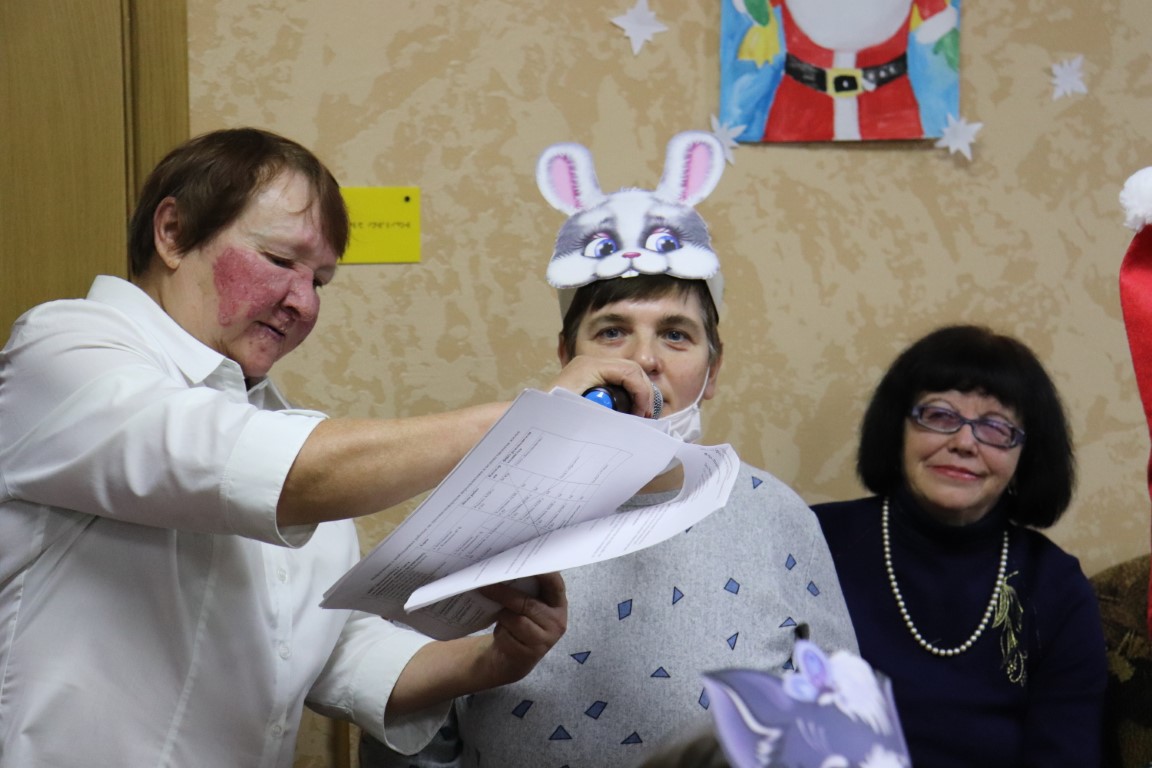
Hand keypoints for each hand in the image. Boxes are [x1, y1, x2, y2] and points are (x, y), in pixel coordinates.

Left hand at [473, 572, 567, 686]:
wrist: (514, 657)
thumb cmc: (520, 622)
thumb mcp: (527, 605)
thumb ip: (524, 590)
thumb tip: (500, 569)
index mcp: (558, 603)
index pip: (555, 584)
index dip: (542, 572)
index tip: (523, 560)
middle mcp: (557, 621)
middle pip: (528, 603)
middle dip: (503, 593)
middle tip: (484, 584)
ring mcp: (546, 639)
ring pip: (516, 621)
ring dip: (502, 616)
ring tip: (497, 614)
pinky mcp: (531, 654)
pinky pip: (509, 637)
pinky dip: (501, 633)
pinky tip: (502, 634)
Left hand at [548, 355, 656, 416]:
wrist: (531, 416)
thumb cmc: (553, 415)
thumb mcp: (584, 413)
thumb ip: (609, 413)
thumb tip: (632, 419)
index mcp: (590, 366)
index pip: (630, 372)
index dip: (642, 393)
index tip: (642, 414)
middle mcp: (591, 361)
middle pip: (632, 369)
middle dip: (644, 392)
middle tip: (645, 416)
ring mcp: (590, 367)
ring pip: (627, 373)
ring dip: (638, 392)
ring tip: (639, 414)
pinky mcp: (589, 376)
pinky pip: (616, 379)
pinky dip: (627, 393)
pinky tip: (628, 409)